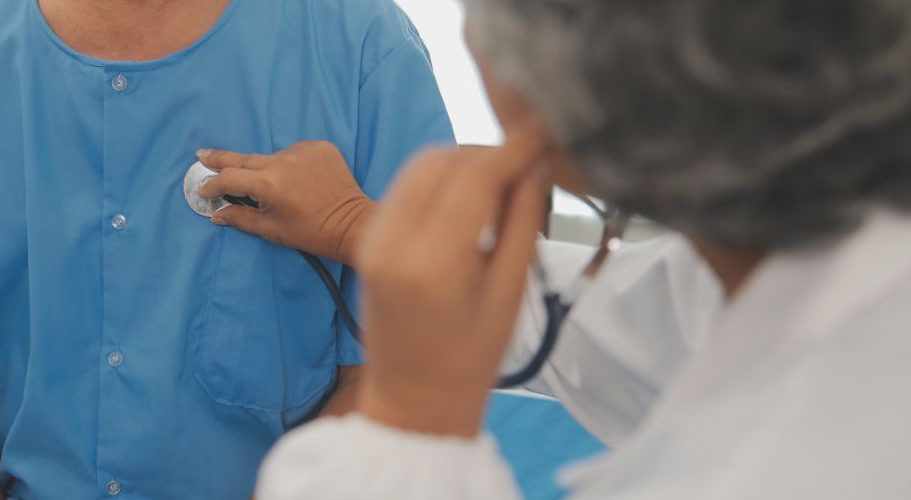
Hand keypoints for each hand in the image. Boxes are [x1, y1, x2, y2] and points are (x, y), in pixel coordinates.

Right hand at [196, 141, 376, 265]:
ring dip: (267, 168)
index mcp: (268, 184)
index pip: (229, 178)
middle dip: (221, 158)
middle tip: (203, 154)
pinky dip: (292, 163)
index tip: (203, 188)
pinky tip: (301, 180)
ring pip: (272, 157)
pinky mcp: (320, 147)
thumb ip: (240, 218)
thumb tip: (216, 214)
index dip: (212, 183)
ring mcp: (303, 151)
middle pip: (244, 158)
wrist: (352, 224)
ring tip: (279, 188)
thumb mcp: (272, 230)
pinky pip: (295, 152)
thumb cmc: (311, 233)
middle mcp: (283, 161)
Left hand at [355, 129, 547, 436]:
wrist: (412, 398)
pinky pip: (405, 186)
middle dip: (488, 152)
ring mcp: (373, 238)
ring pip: (421, 165)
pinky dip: (439, 179)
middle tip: (527, 165)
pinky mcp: (367, 239)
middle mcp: (393, 243)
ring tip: (501, 188)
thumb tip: (537, 162)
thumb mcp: (510, 290)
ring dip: (463, 162)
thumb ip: (524, 220)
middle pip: (443, 159)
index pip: (474, 176)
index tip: (544, 132)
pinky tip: (469, 203)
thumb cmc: (471, 358)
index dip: (513, 148)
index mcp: (433, 263)